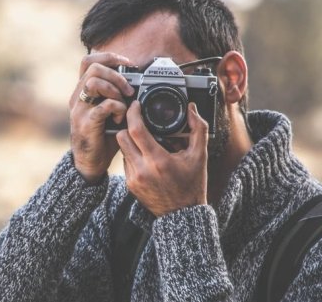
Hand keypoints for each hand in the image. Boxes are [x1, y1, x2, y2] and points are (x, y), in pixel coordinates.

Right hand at [69, 52, 134, 183]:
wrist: (90, 163)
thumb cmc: (103, 136)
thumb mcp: (111, 111)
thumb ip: (119, 96)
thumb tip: (140, 84)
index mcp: (82, 91)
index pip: (89, 61)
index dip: (109, 58)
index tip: (127, 64)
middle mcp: (77, 97)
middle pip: (93, 68)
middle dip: (116, 75)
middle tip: (128, 90)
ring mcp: (79, 109)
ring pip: (94, 83)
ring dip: (114, 90)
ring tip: (123, 103)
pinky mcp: (86, 123)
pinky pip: (103, 106)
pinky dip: (117, 109)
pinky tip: (120, 119)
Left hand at [117, 101, 208, 215]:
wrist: (182, 214)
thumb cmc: (192, 185)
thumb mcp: (199, 156)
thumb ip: (198, 130)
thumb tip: (192, 110)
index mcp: (158, 161)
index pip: (135, 130)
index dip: (133, 113)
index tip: (136, 105)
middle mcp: (142, 170)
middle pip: (121, 137)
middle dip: (128, 125)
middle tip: (139, 120)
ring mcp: (133, 179)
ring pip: (122, 149)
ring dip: (130, 141)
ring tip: (145, 140)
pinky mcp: (130, 185)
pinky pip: (125, 162)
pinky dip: (133, 155)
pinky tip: (146, 157)